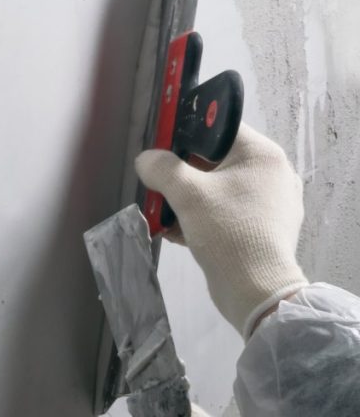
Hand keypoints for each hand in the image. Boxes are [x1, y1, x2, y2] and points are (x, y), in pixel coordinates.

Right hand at [135, 124, 308, 337]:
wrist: (256, 291)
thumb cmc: (227, 231)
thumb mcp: (187, 194)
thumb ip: (161, 168)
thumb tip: (146, 159)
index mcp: (263, 155)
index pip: (219, 128)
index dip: (187, 132)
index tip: (161, 145)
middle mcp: (272, 174)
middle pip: (216, 160)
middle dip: (183, 173)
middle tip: (158, 182)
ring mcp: (270, 204)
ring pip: (218, 189)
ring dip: (188, 198)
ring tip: (164, 212)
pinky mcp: (263, 229)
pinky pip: (225, 212)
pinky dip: (201, 217)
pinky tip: (177, 231)